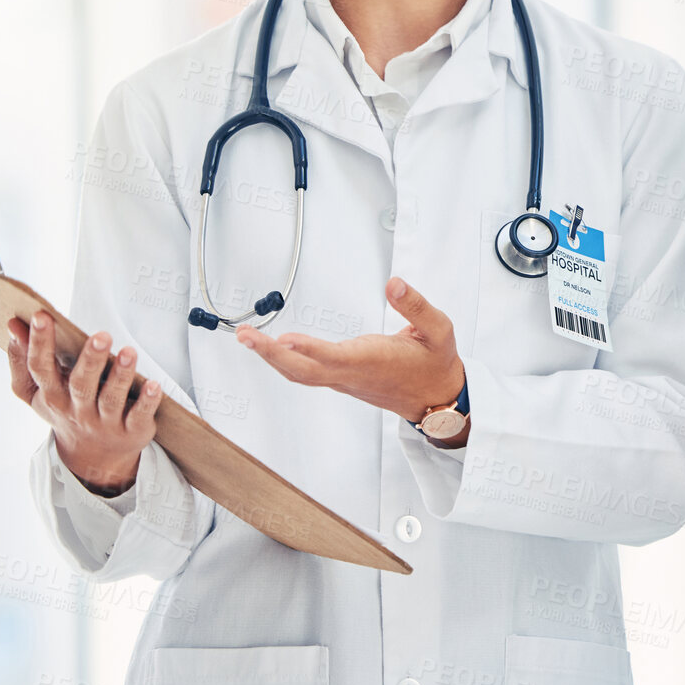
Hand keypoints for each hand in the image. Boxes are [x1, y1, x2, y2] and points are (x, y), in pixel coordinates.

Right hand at [6, 311, 161, 494]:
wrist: (92, 456)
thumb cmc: (64, 409)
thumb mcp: (35, 392)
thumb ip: (21, 359)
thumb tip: (13, 325)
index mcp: (51, 395)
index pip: (41, 368)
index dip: (39, 342)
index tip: (41, 316)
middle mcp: (76, 409)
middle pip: (81, 384)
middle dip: (90, 359)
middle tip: (101, 335)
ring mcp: (104, 421)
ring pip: (111, 398)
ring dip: (120, 375)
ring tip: (129, 352)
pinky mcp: (130, 429)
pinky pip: (138, 415)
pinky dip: (146, 401)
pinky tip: (154, 386)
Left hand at [237, 277, 464, 424]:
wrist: (437, 399)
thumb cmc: (436, 364)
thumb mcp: (439, 330)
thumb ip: (416, 306)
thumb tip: (394, 284)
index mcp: (375, 361)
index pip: (335, 358)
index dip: (309, 350)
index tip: (285, 339)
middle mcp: (354, 374)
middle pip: (304, 372)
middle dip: (271, 355)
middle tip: (245, 337)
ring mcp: (345, 380)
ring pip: (302, 374)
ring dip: (272, 357)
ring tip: (248, 338)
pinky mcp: (343, 379)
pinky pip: (308, 373)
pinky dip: (286, 361)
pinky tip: (274, 348)